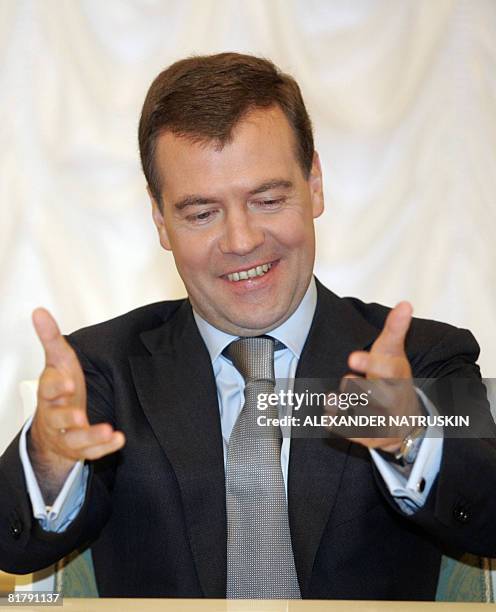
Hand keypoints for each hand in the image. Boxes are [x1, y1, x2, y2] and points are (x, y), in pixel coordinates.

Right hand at [29, 308, 124, 487]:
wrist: (54, 424)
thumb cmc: (60, 388)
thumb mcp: (58, 361)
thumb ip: (51, 338)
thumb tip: (39, 311)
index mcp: (49, 393)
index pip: (48, 390)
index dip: (57, 387)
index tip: (68, 384)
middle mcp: (55, 416)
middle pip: (57, 418)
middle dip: (67, 417)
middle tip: (79, 415)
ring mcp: (67, 434)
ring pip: (75, 439)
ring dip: (91, 436)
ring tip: (107, 431)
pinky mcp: (81, 448)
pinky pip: (91, 452)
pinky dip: (104, 448)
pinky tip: (119, 439)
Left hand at [341, 301, 421, 452]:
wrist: (406, 420)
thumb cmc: (392, 379)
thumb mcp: (393, 353)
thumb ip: (395, 329)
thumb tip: (405, 303)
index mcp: (397, 377)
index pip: (387, 368)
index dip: (371, 363)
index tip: (351, 358)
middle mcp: (394, 401)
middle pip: (379, 397)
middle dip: (360, 389)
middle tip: (346, 380)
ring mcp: (384, 421)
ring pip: (365, 417)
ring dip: (347, 407)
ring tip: (333, 398)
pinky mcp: (371, 438)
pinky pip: (351, 432)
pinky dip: (339, 422)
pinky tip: (330, 412)